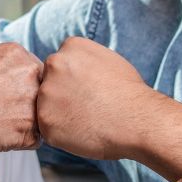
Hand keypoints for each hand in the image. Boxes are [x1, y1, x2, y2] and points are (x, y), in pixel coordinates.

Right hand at [0, 43, 42, 166]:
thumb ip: (9, 65)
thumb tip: (23, 72)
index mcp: (19, 54)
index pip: (35, 70)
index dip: (21, 86)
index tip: (3, 93)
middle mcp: (31, 73)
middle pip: (42, 90)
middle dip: (29, 101)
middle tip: (2, 109)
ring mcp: (34, 102)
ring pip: (41, 113)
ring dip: (26, 120)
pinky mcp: (33, 130)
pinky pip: (35, 136)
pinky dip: (22, 139)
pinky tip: (0, 134)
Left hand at [36, 37, 154, 159]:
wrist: (136, 120)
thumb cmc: (129, 93)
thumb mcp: (108, 59)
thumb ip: (84, 61)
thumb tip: (76, 69)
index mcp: (70, 46)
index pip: (61, 64)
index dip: (73, 81)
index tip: (88, 91)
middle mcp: (54, 65)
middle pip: (49, 82)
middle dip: (63, 95)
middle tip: (87, 107)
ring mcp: (47, 93)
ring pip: (46, 106)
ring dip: (60, 115)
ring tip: (87, 120)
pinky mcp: (45, 120)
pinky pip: (48, 128)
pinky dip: (62, 134)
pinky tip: (82, 132)